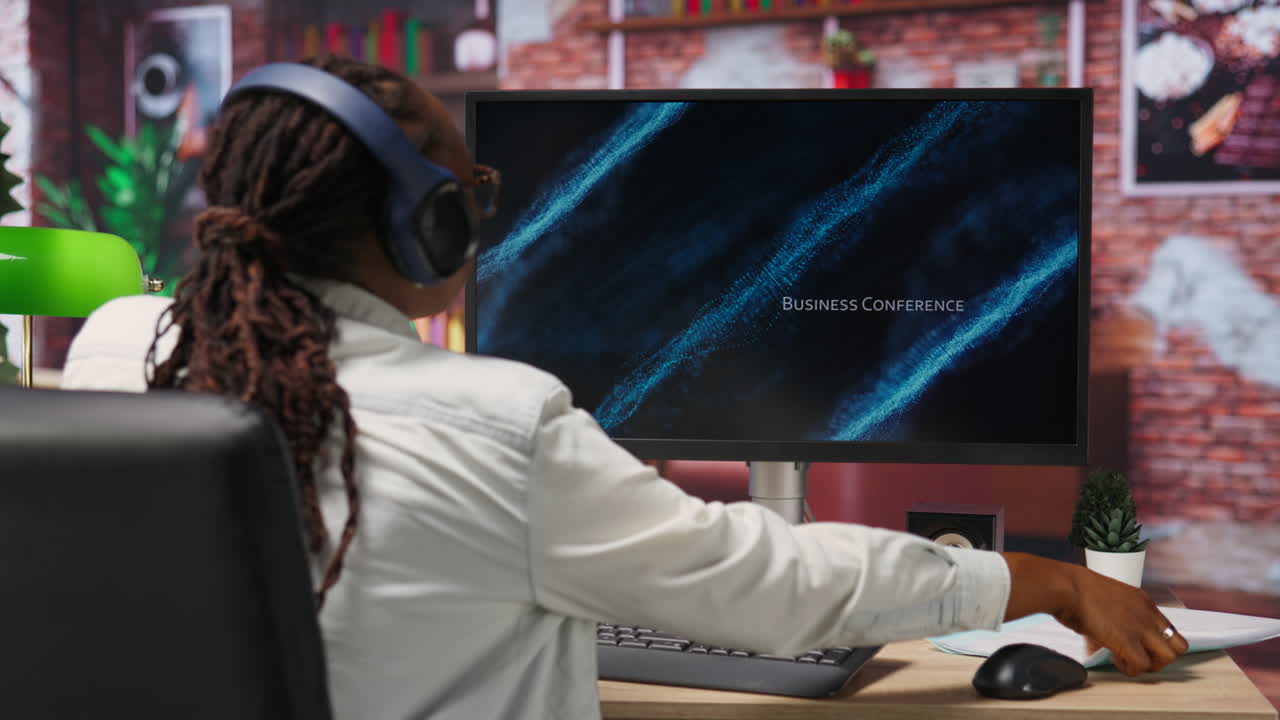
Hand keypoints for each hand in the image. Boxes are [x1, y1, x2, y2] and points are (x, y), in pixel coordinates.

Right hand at [1000, 552, 1188, 676]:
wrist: (1066, 587)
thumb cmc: (1074, 589)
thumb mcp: (1102, 599)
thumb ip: (1110, 619)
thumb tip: (1097, 644)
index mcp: (1143, 601)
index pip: (1168, 627)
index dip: (1154, 641)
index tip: (1137, 644)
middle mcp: (1148, 614)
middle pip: (1178, 645)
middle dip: (1160, 656)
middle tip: (1138, 657)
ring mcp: (1140, 628)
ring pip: (1168, 658)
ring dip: (1149, 665)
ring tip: (1127, 661)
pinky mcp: (1128, 642)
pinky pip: (1141, 666)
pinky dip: (1129, 669)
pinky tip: (1114, 660)